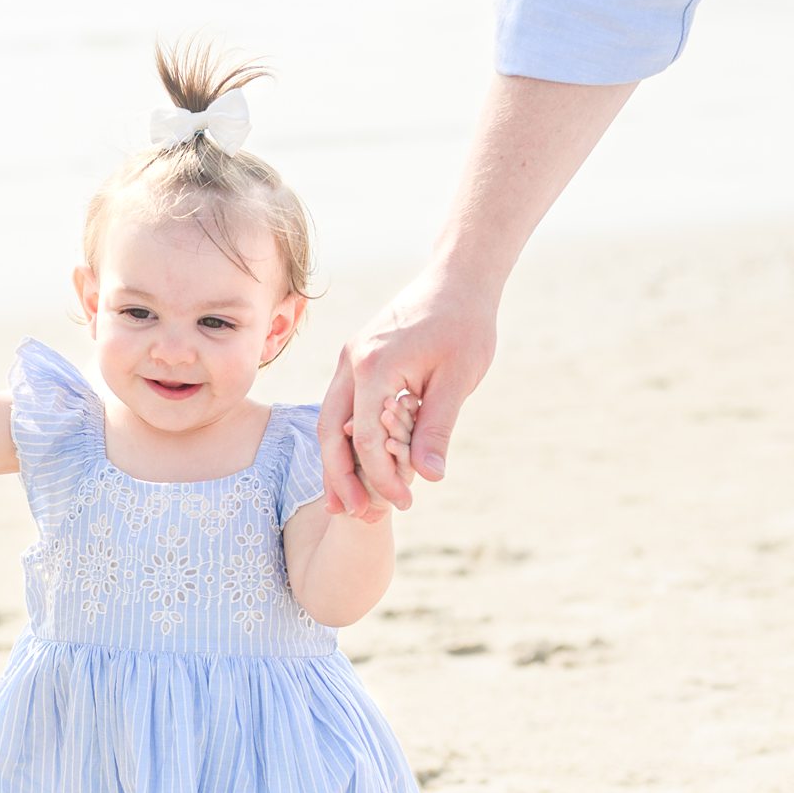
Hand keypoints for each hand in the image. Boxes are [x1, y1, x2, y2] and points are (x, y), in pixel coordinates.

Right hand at [319, 267, 496, 518]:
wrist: (458, 277)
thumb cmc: (464, 324)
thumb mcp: (457, 379)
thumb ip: (437, 428)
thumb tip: (428, 476)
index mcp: (374, 367)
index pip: (365, 439)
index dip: (382, 478)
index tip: (404, 503)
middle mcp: (351, 362)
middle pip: (330, 433)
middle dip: (340, 478)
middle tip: (355, 515)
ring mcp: (349, 358)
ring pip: (329, 420)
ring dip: (336, 461)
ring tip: (347, 500)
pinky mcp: (357, 358)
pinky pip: (342, 405)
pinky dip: (345, 437)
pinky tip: (357, 461)